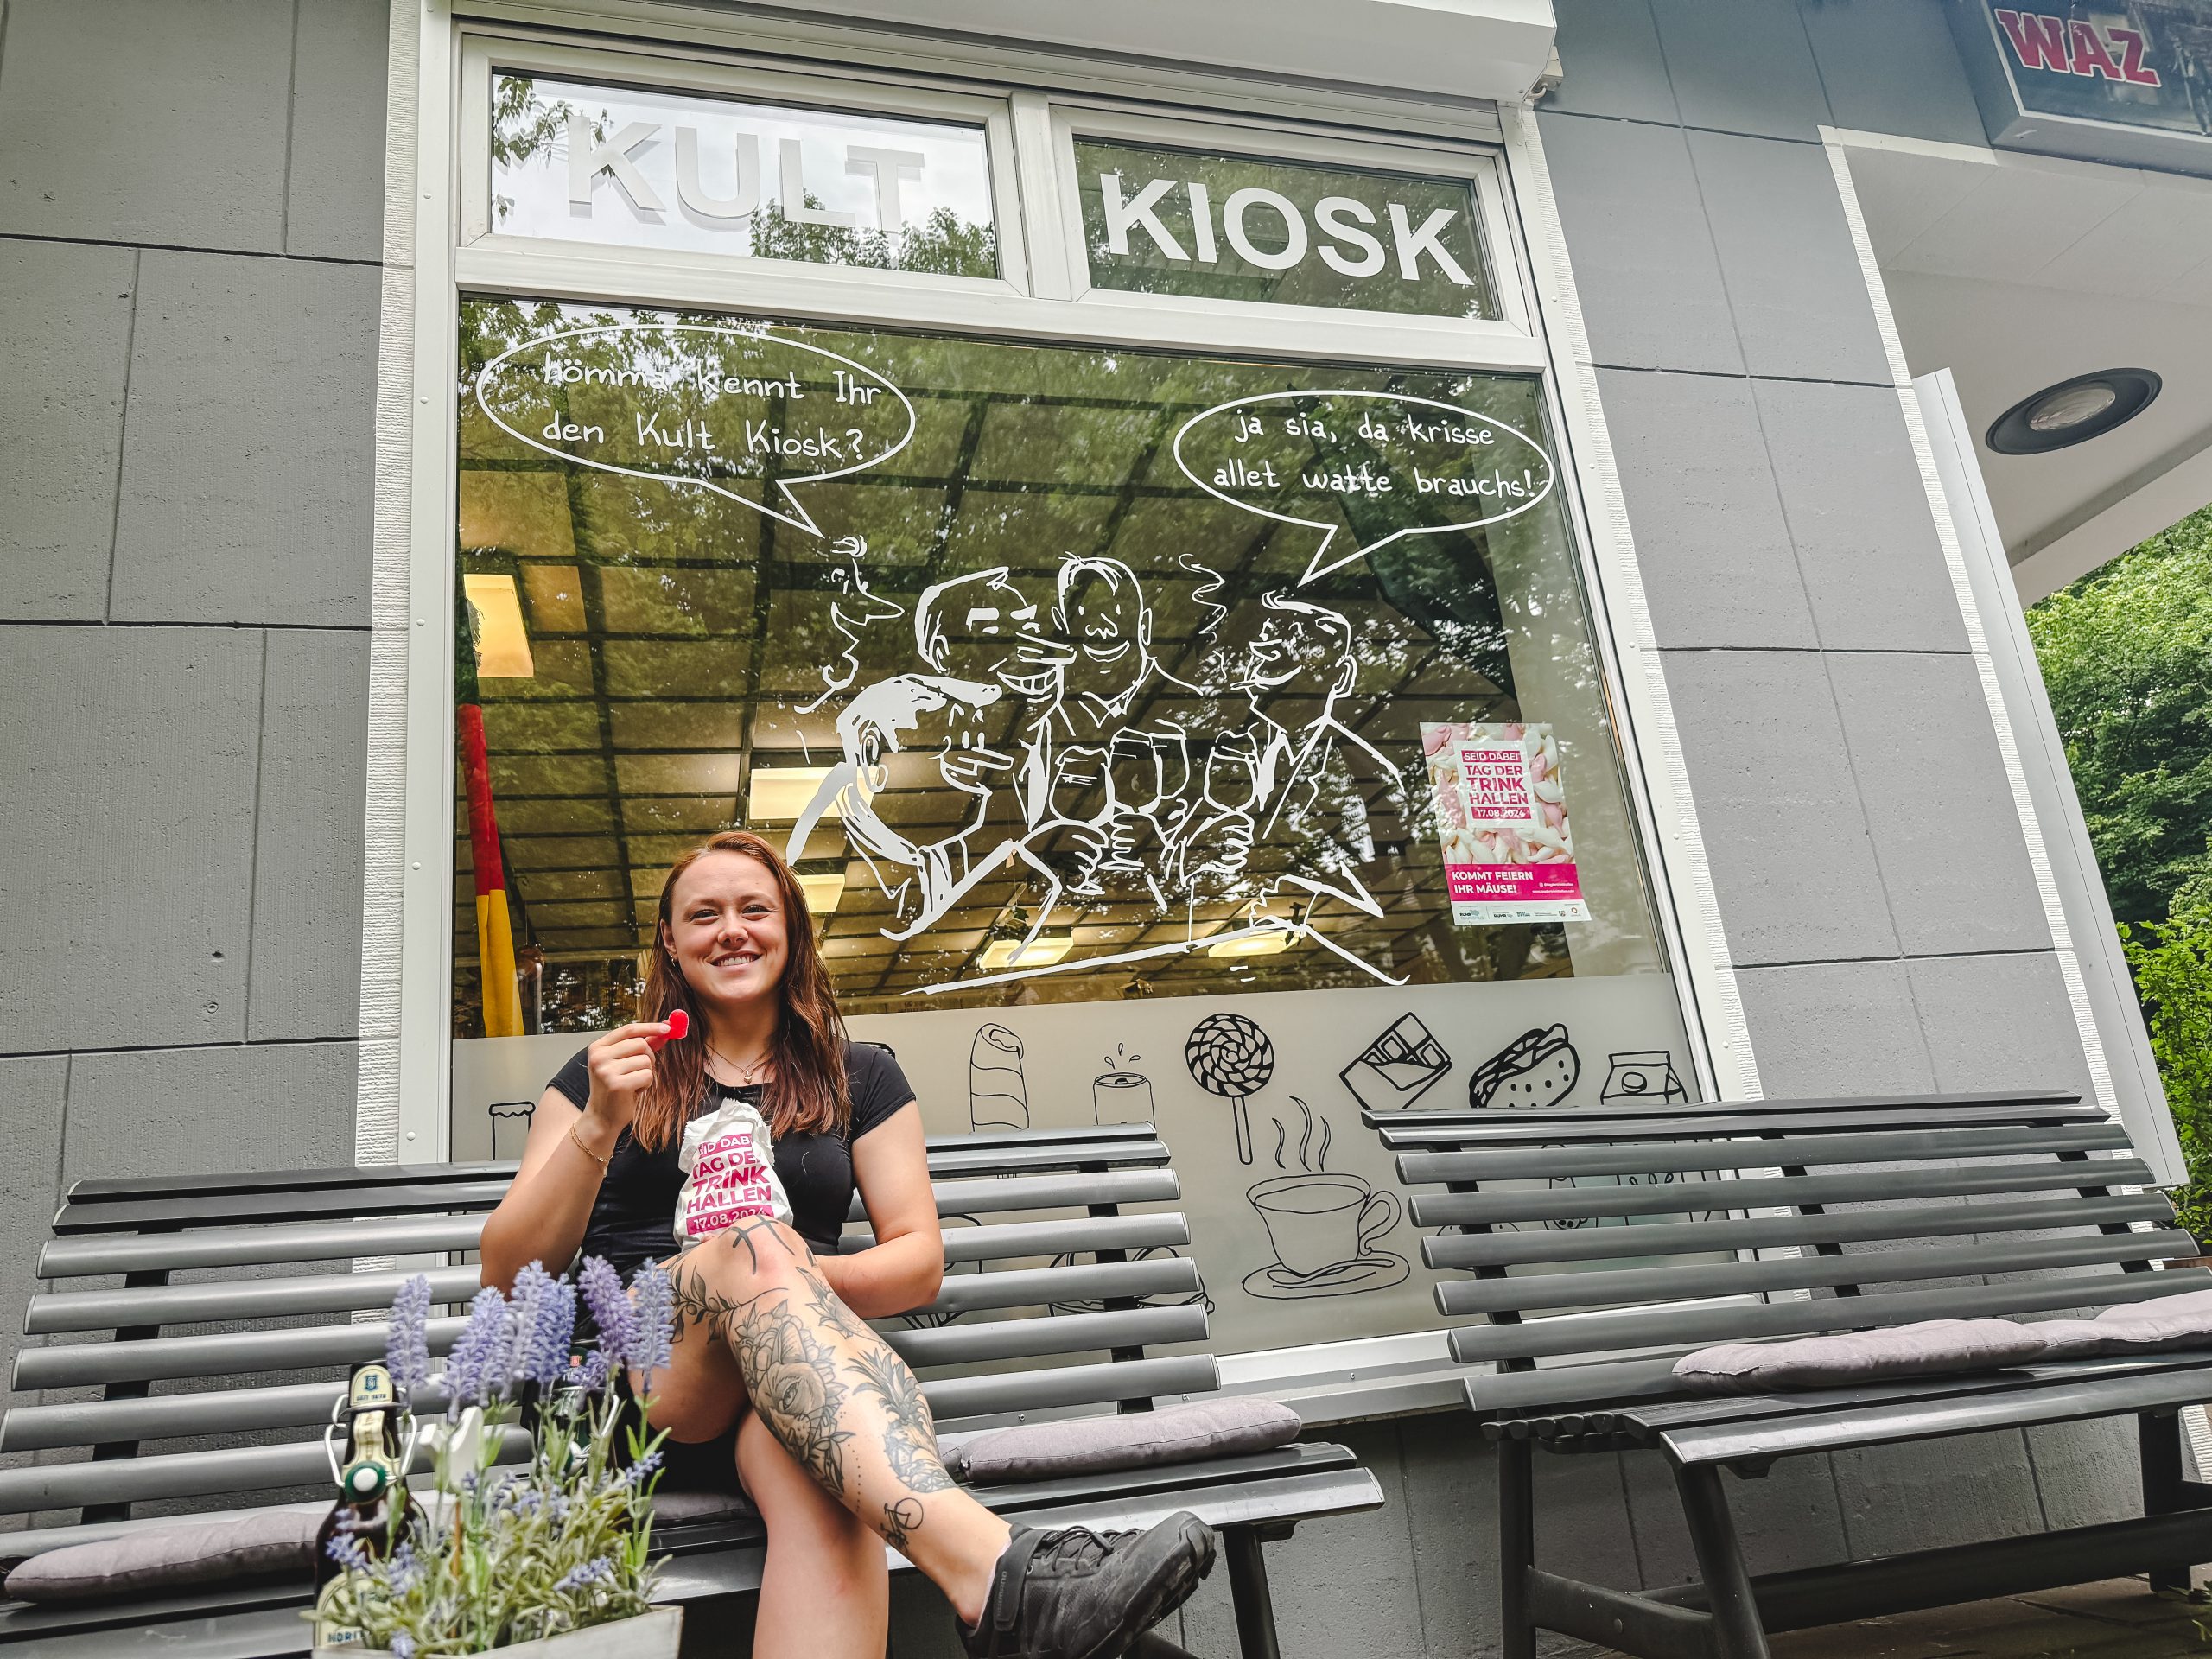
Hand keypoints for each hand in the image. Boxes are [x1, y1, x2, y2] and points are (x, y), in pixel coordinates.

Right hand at [580, 1021, 671, 1140]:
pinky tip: (633, 1092)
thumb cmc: (615, 1088)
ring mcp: (606, 1071)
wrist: (602, 1117)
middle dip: (649, 1057)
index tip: (667, 1027)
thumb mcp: (624, 1063)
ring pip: (646, 1060)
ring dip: (646, 1073)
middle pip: (641, 1043)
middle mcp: (599, 1057)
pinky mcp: (617, 1085)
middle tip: (640, 1070)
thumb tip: (665, 1028)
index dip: (650, 1027)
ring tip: (632, 1083)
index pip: (628, 1029)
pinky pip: (647, 1075)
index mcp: (598, 1047)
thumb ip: (643, 1045)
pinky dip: (646, 1084)